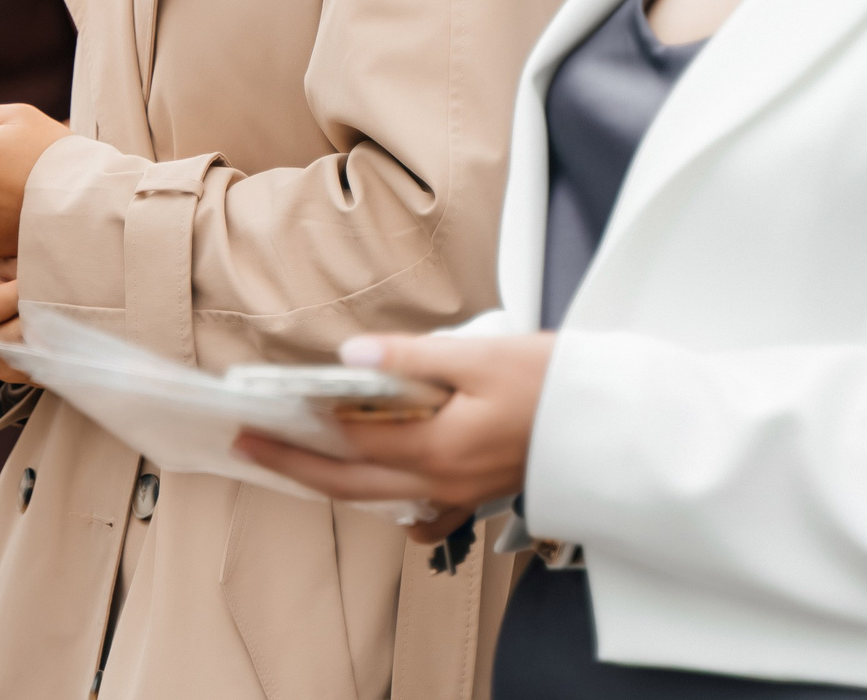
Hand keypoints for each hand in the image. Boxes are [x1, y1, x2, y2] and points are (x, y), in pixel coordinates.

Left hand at [232, 331, 554, 540]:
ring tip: (299, 454)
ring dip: (334, 480)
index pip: (350, 445)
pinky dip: (388, 496)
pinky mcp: (477, 493)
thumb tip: (354, 357)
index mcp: (440, 448)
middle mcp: (444, 482)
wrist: (613, 420)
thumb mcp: (481, 357)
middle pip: (352, 483)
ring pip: (381, 498)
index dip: (300, 432)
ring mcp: (461, 495)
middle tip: (253, 444)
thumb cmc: (556, 384)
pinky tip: (378, 475)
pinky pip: (421, 509)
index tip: (259, 417)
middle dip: (296, 465)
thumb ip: (412, 358)